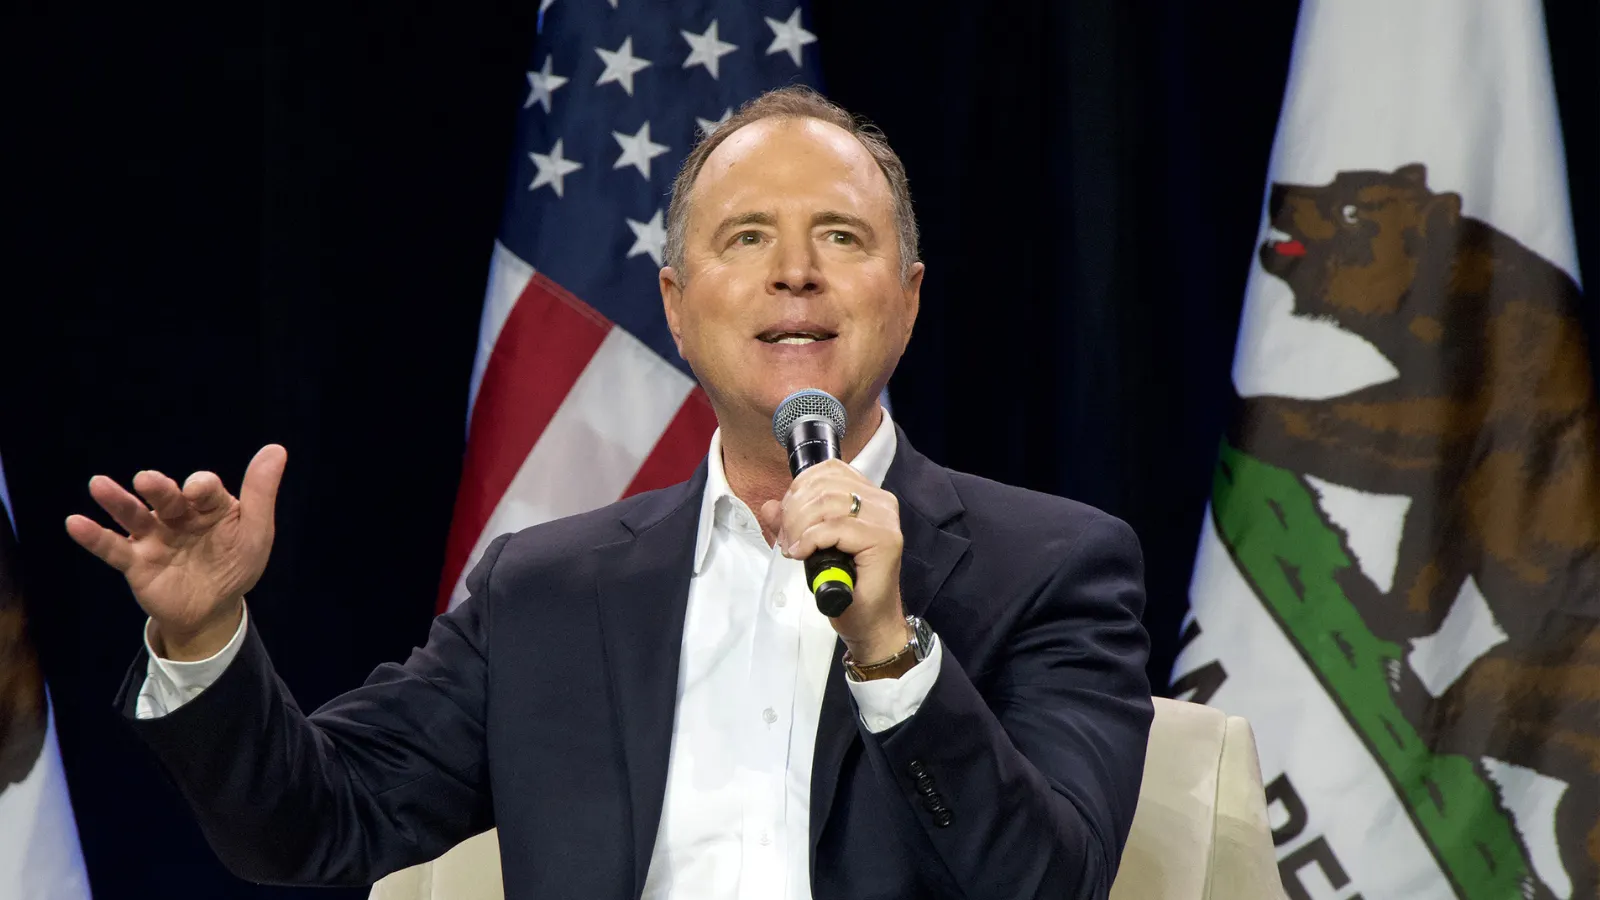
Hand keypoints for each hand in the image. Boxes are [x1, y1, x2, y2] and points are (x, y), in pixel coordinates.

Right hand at [64, 445, 286, 660]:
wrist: (214, 610)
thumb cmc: (236, 564)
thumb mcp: (255, 532)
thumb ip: (260, 493)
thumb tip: (276, 449)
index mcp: (208, 505)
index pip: (203, 489)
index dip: (200, 487)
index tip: (196, 489)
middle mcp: (177, 515)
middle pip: (165, 498)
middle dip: (157, 488)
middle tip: (146, 480)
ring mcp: (154, 537)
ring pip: (134, 516)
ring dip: (117, 501)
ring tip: (99, 484)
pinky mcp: (136, 562)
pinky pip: (113, 548)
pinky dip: (95, 537)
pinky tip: (76, 523)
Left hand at [759, 460, 908, 662]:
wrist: (869, 622)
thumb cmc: (846, 586)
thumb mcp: (811, 547)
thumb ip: (792, 523)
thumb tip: (769, 506)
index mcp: (869, 495)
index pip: (828, 471)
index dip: (798, 489)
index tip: (787, 520)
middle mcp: (882, 502)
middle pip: (824, 486)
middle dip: (794, 512)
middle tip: (786, 540)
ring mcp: (886, 520)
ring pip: (827, 504)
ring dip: (800, 526)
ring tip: (794, 548)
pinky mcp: (884, 540)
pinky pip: (835, 528)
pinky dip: (810, 539)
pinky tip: (802, 554)